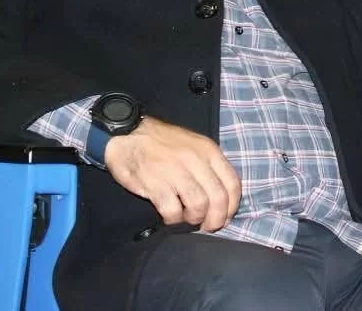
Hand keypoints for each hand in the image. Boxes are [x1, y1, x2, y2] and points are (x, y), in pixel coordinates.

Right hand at [104, 116, 240, 231]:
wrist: (128, 134)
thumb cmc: (164, 143)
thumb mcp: (195, 146)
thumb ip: (210, 167)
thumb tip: (222, 199)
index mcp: (209, 151)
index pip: (232, 184)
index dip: (231, 207)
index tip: (225, 218)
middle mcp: (196, 160)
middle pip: (218, 198)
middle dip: (216, 220)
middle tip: (206, 226)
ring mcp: (175, 171)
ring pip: (199, 205)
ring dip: (194, 219)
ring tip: (186, 219)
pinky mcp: (155, 183)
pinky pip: (172, 210)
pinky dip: (174, 219)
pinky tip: (170, 217)